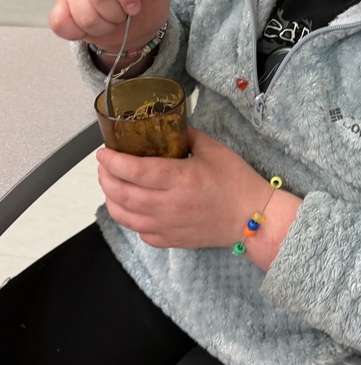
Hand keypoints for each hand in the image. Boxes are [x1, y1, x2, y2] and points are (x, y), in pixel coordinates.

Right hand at [49, 0, 169, 50]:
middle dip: (115, 15)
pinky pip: (60, 21)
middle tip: (123, 17)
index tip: (134, 8)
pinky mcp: (62, 4)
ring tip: (110, 22)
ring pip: (82, 12)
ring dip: (101, 27)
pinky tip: (89, 28)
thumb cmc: (146, 9)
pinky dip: (77, 32)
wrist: (132, 31)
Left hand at [96, 128, 301, 267]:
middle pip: (122, 194)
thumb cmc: (236, 182)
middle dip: (105, 178)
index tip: (103, 152)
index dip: (113, 161)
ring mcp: (167, 226)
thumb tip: (166, 124)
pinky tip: (131, 206)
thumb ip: (185, 134)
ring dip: (111, 199)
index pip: (135, 171)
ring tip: (111, 185)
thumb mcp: (213, 149)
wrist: (252, 218)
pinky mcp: (170, 240)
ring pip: (124, 216)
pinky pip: (139, 232)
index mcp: (179, 179)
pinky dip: (128, 218)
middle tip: (104, 166)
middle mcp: (168, 206)